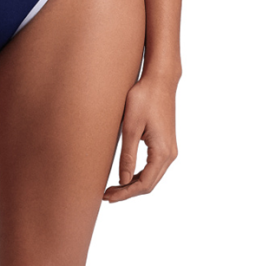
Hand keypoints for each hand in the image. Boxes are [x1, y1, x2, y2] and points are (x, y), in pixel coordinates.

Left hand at [102, 70, 178, 201]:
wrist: (160, 80)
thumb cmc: (144, 98)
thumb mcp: (131, 126)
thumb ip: (128, 155)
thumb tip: (124, 180)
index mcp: (162, 152)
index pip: (144, 184)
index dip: (125, 193)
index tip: (107, 196)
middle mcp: (170, 154)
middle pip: (149, 184)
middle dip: (128, 192)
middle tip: (106, 195)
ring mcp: (169, 149)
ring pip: (152, 177)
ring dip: (133, 184)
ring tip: (113, 187)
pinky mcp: (165, 143)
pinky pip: (154, 167)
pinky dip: (140, 174)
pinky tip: (126, 174)